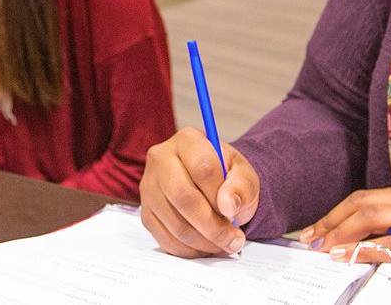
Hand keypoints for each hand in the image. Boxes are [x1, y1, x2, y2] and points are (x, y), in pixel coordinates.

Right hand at [140, 128, 258, 257]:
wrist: (210, 184)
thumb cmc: (226, 176)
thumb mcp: (244, 174)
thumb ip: (242, 186)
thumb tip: (228, 206)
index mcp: (188, 140)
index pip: (203, 167)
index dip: (221, 196)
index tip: (235, 215)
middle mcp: (161, 159)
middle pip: (184, 197)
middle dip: (212, 226)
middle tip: (233, 240)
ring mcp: (149, 186)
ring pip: (175, 223)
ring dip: (204, 242)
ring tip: (223, 244)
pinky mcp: (145, 212)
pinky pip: (165, 238)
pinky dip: (189, 250)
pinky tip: (206, 246)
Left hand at [298, 182, 390, 273]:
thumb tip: (355, 237)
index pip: (366, 197)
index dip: (336, 214)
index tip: (315, 231)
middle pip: (365, 204)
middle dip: (333, 223)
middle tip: (313, 242)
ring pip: (376, 218)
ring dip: (345, 235)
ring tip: (327, 250)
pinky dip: (369, 250)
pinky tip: (352, 257)